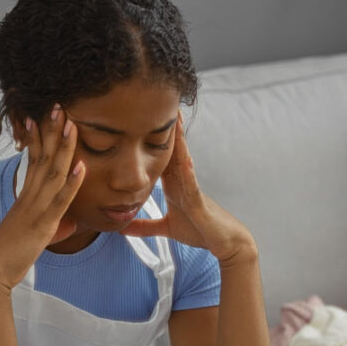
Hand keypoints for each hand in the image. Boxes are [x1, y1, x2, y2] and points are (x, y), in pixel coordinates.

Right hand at [0, 105, 85, 289]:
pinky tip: (81, 165)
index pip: (33, 160)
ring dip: (63, 147)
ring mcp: (35, 209)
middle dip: (51, 131)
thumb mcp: (33, 236)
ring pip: (52, 172)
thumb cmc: (8, 256)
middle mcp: (29, 197)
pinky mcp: (42, 225)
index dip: (39, 136)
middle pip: (42, 157)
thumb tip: (72, 223)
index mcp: (25, 197)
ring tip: (71, 123)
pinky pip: (59, 200)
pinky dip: (71, 182)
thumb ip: (53, 225)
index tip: (43, 115)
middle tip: (58, 105)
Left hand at [123, 112, 257, 265]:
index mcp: (174, 185)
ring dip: (180, 141)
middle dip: (165, 129)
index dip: (150, 139)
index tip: (139, 120)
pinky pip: (193, 185)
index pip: (160, 158)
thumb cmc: (199, 231)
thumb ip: (144, 227)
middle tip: (159, 102)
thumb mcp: (166, 228)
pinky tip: (186, 160)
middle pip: (172, 151)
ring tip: (175, 119)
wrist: (224, 243)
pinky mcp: (199, 203)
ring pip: (184, 161)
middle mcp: (183, 182)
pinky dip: (189, 173)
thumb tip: (122, 228)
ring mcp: (192, 189)